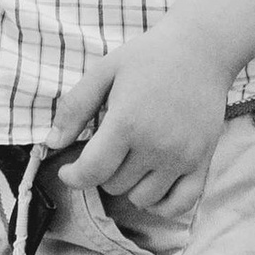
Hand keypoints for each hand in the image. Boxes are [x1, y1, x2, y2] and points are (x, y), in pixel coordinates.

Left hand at [51, 29, 227, 225]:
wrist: (202, 49)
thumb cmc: (149, 57)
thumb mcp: (104, 70)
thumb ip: (75, 106)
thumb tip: (52, 142)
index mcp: (127, 123)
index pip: (92, 172)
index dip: (73, 177)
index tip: (69, 171)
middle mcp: (156, 145)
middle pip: (114, 185)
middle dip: (103, 171)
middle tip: (109, 147)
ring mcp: (182, 156)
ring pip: (142, 198)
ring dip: (129, 185)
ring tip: (130, 160)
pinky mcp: (202, 161)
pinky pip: (179, 204)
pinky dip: (162, 205)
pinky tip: (151, 186)